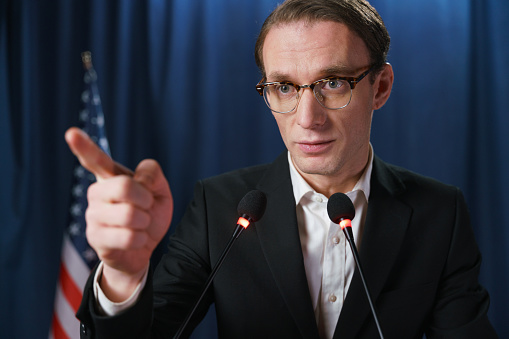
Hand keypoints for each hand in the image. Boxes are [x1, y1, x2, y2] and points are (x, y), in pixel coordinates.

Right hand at [65, 127, 172, 300]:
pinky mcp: (95, 238)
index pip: (95, 158)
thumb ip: (152, 174)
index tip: (71, 133)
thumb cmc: (149, 212)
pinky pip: (128, 237)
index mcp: (111, 176)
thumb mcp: (160, 189)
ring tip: (140, 224)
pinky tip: (136, 239)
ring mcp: (93, 215)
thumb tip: (138, 179)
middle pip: (124, 187)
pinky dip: (141, 239)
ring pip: (129, 215)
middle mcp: (96, 193)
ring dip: (145, 222)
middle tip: (147, 206)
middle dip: (145, 199)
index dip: (83, 146)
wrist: (146, 247)